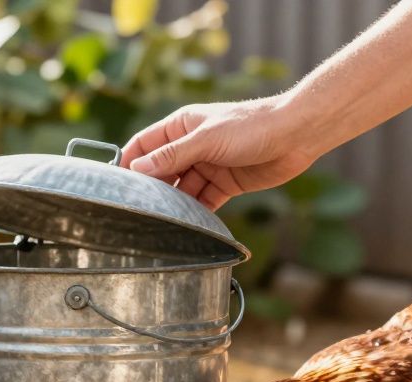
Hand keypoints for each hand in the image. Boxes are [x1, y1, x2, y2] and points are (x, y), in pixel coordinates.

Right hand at [121, 95, 319, 209]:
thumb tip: (139, 169)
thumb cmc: (252, 126)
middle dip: (150, 189)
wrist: (296, 135)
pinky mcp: (225, 183)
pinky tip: (188, 226)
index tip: (115, 185)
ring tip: (161, 223)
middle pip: (161, 170)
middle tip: (136, 211)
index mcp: (181, 126)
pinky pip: (203, 201)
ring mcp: (207, 165)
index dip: (129, 162)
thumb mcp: (207, 139)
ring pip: (181, 189)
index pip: (144, 144)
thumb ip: (173, 155)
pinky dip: (196, 212)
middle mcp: (191, 146)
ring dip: (173, 204)